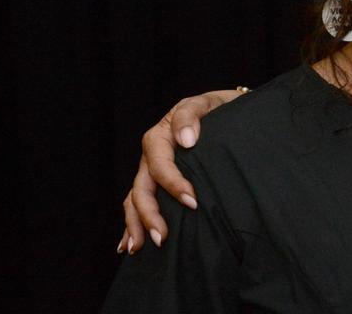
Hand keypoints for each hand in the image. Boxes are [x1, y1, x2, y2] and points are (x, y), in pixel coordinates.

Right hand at [117, 89, 243, 252]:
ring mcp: (150, 170)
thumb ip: (191, 115)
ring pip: (135, 199)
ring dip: (135, 224)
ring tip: (137, 249)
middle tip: (161, 238)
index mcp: (159, 136)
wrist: (224, 110)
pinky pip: (138, 203)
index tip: (192, 202)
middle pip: (142, 187)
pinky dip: (131, 224)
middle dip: (148, 215)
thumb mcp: (207, 103)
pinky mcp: (156, 181)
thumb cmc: (217, 108)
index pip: (160, 165)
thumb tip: (185, 141)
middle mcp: (151, 156)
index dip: (173, 185)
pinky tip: (127, 244)